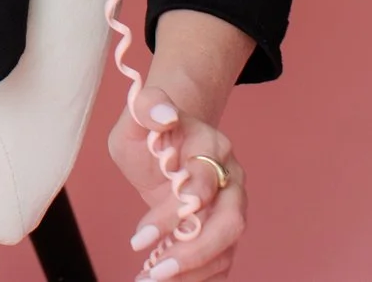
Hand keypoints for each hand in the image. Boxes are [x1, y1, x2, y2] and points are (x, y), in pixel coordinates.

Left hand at [107, 85, 246, 280]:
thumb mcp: (138, 116)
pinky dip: (201, 276)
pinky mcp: (226, 228)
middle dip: (193, 252)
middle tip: (155, 271)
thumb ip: (147, 107)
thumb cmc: (152, 131)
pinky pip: (224, 259)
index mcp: (211, 146)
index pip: (201, 183)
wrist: (172, 140)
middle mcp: (231, 178)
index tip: (139, 237)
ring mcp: (232, 206)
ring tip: (153, 280)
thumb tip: (163, 114)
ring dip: (194, 270)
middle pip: (228, 222)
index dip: (172, 212)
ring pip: (227, 246)